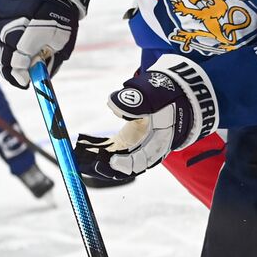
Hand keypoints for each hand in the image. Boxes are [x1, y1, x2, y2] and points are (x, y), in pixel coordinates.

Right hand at [0, 0, 92, 87]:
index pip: (19, 62)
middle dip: (12, 67)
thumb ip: (51, 57)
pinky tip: (7, 38)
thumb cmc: (59, 9)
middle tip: (20, 74)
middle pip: (4, 55)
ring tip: (15, 53)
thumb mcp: (64, 36)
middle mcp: (11, 24)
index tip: (25, 83)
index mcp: (31, 32)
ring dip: (3, 51)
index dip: (21, 76)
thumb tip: (40, 75)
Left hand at [73, 55, 217, 182]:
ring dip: (98, 159)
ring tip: (80, 155)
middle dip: (105, 166)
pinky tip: (84, 142)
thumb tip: (112, 103)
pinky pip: (112, 148)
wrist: (176, 89)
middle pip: (125, 165)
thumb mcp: (156, 92)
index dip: (127, 164)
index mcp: (159, 140)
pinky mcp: (129, 138)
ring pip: (116, 158)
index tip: (110, 160)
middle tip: (86, 163)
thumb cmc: (169, 92)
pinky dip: (99, 148)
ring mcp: (138, 144)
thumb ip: (137, 98)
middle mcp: (148, 147)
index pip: (143, 160)